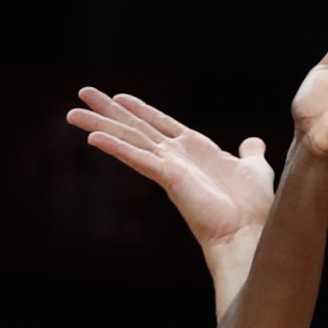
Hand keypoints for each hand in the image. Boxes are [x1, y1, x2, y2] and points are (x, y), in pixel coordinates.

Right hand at [66, 90, 273, 250]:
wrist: (249, 233)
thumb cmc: (253, 208)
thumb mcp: (255, 169)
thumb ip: (250, 154)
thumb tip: (252, 143)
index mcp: (194, 151)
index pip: (160, 123)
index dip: (139, 108)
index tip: (118, 97)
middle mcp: (176, 157)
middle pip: (135, 127)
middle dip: (108, 110)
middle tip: (82, 94)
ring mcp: (169, 167)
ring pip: (128, 139)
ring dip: (100, 124)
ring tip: (72, 113)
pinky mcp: (168, 177)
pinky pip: (136, 158)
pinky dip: (115, 147)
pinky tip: (93, 138)